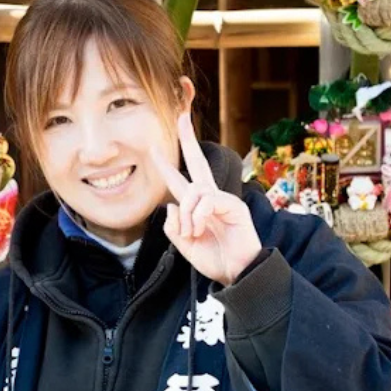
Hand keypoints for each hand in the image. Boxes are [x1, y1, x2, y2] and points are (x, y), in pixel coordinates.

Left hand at [149, 110, 262, 286]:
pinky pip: (207, 201)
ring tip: (192, 234)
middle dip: (188, 138)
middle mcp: (210, 198)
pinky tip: (200, 231)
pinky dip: (198, 217)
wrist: (237, 274)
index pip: (179, 181)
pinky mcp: (234, 206)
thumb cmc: (215, 259)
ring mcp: (223, 200)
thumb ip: (173, 228)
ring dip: (187, 215)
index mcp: (197, 207)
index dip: (165, 166)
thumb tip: (169, 206)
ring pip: (194, 192)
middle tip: (181, 116)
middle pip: (198, 161)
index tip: (152, 148)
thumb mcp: (184, 246)